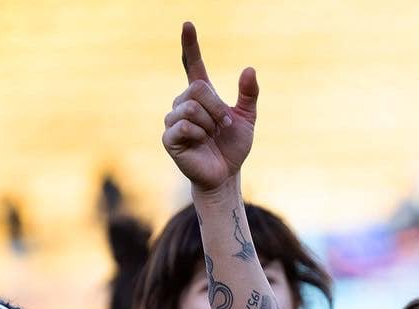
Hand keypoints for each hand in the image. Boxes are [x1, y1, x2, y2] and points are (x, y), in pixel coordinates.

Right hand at [162, 22, 257, 193]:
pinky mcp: (169, 137)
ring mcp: (173, 119)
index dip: (190, 45)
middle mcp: (183, 103)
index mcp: (201, 96)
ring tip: (212, 136)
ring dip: (210, 124)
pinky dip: (200, 134)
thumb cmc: (233, 147)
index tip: (189, 25)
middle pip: (198, 89)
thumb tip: (249, 68)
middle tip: (224, 126)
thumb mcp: (247, 118)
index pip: (192, 64)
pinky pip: (185, 125)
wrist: (226, 174)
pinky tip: (201, 143)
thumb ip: (249, 94)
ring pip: (191, 108)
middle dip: (217, 108)